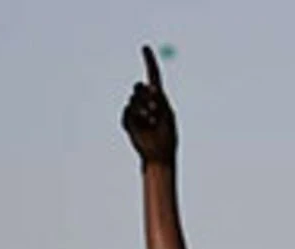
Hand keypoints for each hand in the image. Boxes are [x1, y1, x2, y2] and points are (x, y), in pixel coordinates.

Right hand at [121, 46, 177, 163]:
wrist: (158, 155)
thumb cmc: (167, 136)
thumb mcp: (167, 114)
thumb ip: (160, 100)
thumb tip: (152, 86)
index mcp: (158, 99)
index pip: (153, 75)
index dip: (149, 61)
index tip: (145, 47)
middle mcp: (146, 102)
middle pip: (139, 87)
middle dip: (146, 96)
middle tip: (154, 110)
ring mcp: (136, 111)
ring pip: (133, 100)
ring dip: (142, 110)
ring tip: (151, 123)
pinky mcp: (128, 121)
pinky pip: (127, 112)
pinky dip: (135, 119)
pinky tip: (143, 127)